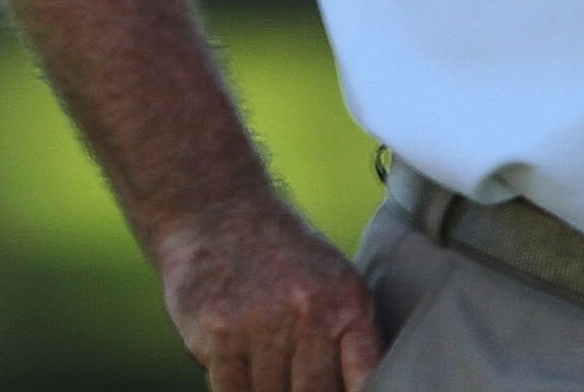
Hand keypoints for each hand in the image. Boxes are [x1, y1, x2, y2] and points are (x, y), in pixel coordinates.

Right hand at [152, 195, 384, 391]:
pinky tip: (237, 366)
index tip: (338, 391)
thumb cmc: (280, 254)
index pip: (367, 380)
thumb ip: (352, 338)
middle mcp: (308, 311)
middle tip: (295, 379)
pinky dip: (236, 390)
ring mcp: (261, 323)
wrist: (216, 209)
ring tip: (265, 368)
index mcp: (347, 300)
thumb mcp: (334, 280)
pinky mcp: (217, 332)